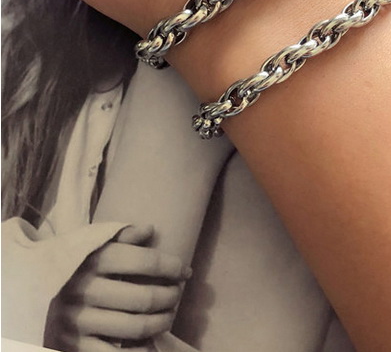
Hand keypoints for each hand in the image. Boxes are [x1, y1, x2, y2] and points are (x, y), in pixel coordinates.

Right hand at [45, 225, 191, 351]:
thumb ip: (121, 234)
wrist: (25, 288)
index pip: (145, 262)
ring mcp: (78, 320)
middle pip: (144, 298)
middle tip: (178, 294)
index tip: (185, 271)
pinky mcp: (73, 345)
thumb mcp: (89, 241)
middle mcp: (85, 289)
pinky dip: (139, 350)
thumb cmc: (69, 261)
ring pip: (135, 327)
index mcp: (92, 258)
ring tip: (168, 316)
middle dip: (170, 297)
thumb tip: (151, 230)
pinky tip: (149, 342)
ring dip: (161, 323)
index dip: (172, 267)